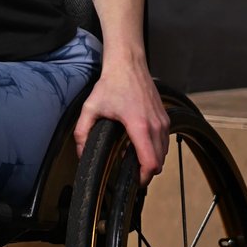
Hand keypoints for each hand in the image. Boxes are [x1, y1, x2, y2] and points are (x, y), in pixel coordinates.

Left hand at [73, 60, 169, 185]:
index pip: (150, 162)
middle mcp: (155, 125)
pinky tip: (141, 146)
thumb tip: (82, 154)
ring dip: (152, 160)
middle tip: (130, 174)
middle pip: (159, 162)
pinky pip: (165, 141)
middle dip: (146, 172)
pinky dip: (156, 148)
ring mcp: (163, 121)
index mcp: (139, 126)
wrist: (128, 64)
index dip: (143, 177)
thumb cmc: (112, 84)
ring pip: (164, 152)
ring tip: (134, 160)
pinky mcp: (165, 117)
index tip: (133, 181)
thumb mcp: (90, 108)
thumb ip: (82, 133)